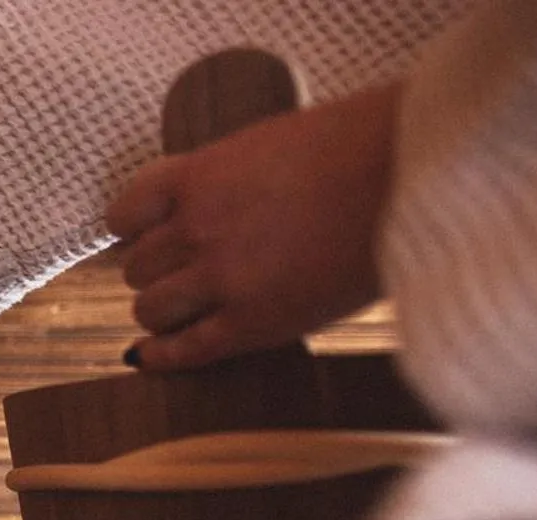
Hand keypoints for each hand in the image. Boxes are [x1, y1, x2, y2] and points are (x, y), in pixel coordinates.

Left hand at [106, 82, 400, 370]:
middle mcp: (199, 230)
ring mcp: (223, 280)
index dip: (133, 228)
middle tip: (178, 271)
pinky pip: (184, 350)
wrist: (412, 176)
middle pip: (137, 266)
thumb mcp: (268, 143)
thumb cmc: (358, 146)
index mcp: (198, 178)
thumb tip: (187, 204)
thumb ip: (219, 178)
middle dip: (155, 269)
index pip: (124, 214)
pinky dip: (160, 357)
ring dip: (160, 310)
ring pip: (150, 310)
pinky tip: (150, 358)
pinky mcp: (253, 325)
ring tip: (180, 308)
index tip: (143, 234)